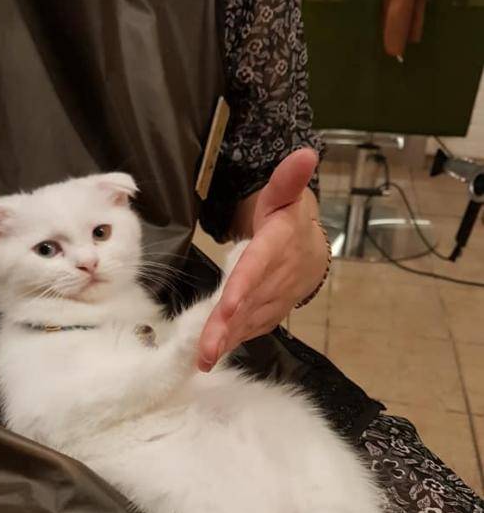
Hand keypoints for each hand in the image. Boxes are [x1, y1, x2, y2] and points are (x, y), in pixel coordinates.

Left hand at [198, 149, 326, 370]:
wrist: (310, 249)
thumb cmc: (286, 218)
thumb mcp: (285, 194)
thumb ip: (287, 179)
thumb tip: (305, 153)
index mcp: (276, 246)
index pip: (256, 269)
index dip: (242, 289)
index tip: (225, 308)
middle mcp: (277, 278)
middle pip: (248, 304)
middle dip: (226, 328)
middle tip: (204, 351)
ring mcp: (275, 299)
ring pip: (248, 321)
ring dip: (226, 341)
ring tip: (201, 359)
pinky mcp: (270, 313)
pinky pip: (251, 329)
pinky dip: (233, 342)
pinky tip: (211, 356)